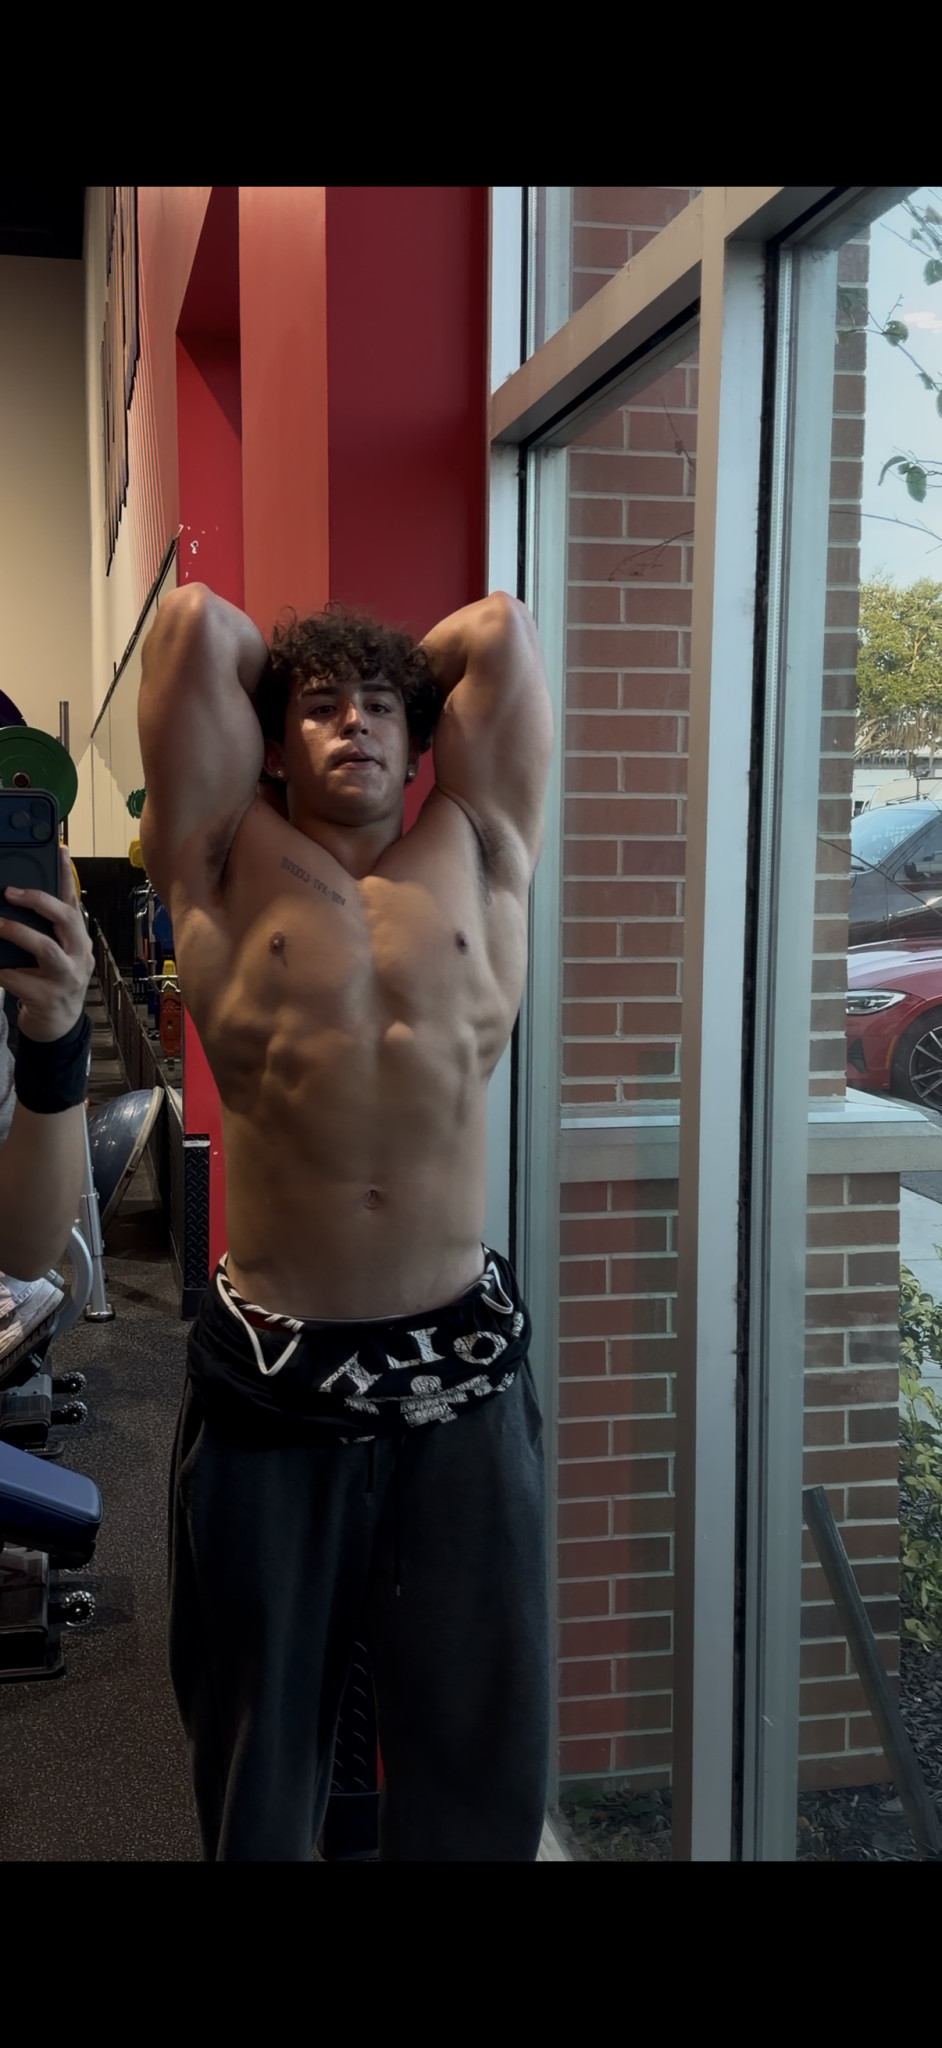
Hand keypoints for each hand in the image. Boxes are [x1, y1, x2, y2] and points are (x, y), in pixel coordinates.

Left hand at [0, 846, 93, 1042]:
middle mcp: (78, 955)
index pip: (73, 901)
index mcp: (79, 939)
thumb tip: (15, 903)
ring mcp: (66, 978)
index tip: (58, 850)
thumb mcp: (57, 953)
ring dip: (18, 933)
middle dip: (38, 901)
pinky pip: (18, 978)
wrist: (58, 1026)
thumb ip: (46, 930)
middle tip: (9, 892)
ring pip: (45, 948)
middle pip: (64, 919)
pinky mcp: (47, 998)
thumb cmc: (52, 982)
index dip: (66, 875)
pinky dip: (3, 971)